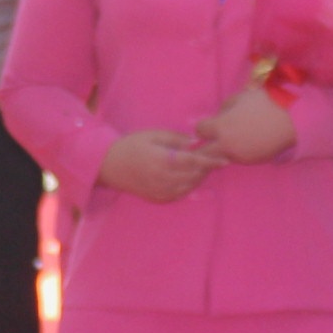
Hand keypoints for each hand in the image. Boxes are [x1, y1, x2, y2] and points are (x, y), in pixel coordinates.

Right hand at [98, 129, 224, 202]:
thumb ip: (175, 138)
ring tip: (206, 168)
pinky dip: (191, 187)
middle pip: (194, 175)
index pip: (193, 162)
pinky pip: (180, 194)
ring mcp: (161, 190)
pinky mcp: (158, 197)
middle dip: (207, 168)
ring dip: (200, 178)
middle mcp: (163, 178)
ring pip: (190, 186)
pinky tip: (193, 178)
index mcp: (163, 160)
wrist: (108, 165)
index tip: (224, 160)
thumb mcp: (152, 135)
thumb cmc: (130, 145)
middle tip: (216, 159)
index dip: (211, 161)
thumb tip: (195, 142)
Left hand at [196, 85, 295, 164]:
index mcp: (221, 127)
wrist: (291, 120)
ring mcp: (239, 156)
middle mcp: (226, 145)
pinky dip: (238, 152)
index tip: (209, 124)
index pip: (199, 131)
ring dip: (221, 150)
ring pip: (220, 157)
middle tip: (211, 139)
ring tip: (235, 137)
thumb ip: (224, 108)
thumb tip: (219, 117)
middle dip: (204, 146)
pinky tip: (247, 141)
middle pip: (203, 153)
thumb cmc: (265, 103)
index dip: (203, 126)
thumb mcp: (239, 98)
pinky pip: (237, 158)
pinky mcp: (251, 161)